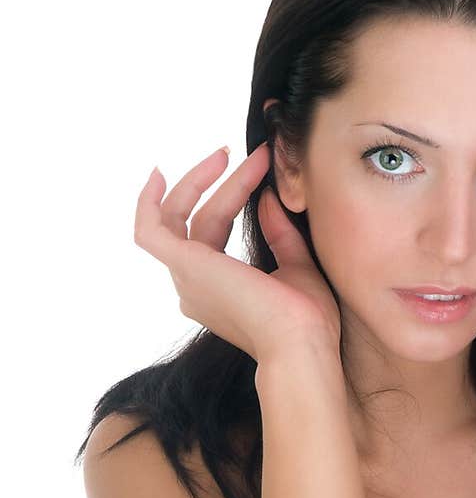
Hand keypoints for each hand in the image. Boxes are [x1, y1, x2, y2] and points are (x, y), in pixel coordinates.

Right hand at [133, 142, 341, 362]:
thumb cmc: (305, 321)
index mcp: (217, 291)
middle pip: (199, 220)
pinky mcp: (183, 265)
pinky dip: (148, 202)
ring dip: (201, 181)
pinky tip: (159, 174)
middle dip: (224, 183)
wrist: (299, 343)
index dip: (234, 196)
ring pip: (181, 217)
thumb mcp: (297, 267)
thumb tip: (267, 197)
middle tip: (255, 154)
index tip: (260, 168)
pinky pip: (149, 230)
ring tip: (227, 154)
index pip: (215, 232)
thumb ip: (281, 234)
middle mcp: (194, 287)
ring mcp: (185, 278)